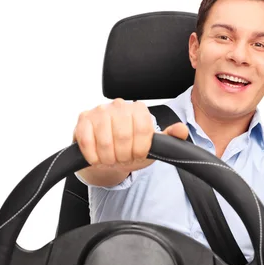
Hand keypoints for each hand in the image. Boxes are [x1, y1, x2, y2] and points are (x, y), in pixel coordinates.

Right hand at [74, 99, 188, 172]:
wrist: (105, 155)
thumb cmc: (129, 149)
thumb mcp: (151, 147)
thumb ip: (169, 139)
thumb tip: (181, 130)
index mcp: (138, 109)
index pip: (143, 132)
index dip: (139, 150)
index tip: (135, 155)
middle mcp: (119, 105)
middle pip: (124, 137)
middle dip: (122, 156)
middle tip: (121, 159)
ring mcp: (99, 111)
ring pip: (105, 141)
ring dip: (107, 157)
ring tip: (109, 158)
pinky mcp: (82, 120)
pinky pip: (87, 142)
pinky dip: (93, 156)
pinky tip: (96, 157)